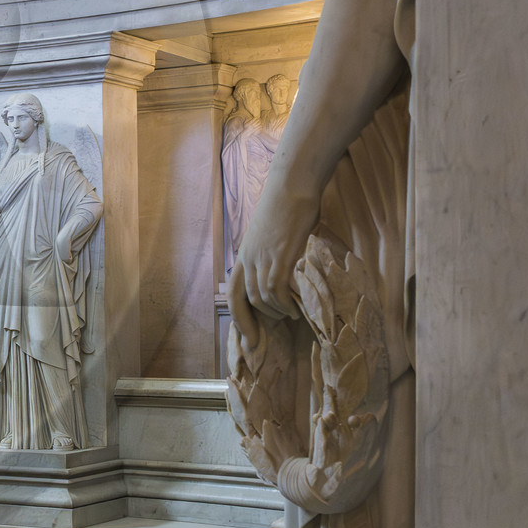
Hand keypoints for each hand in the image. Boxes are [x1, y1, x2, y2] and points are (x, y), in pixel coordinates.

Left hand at [231, 168, 321, 323]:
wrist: (292, 186)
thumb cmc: (286, 207)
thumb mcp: (270, 235)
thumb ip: (269, 253)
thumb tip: (278, 271)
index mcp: (244, 254)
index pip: (233, 293)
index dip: (239, 318)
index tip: (248, 338)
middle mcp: (249, 258)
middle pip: (245, 300)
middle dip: (251, 325)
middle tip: (261, 341)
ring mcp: (263, 257)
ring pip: (262, 297)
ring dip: (275, 313)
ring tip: (288, 316)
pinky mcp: (280, 255)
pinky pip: (277, 289)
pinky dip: (285, 303)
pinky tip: (294, 309)